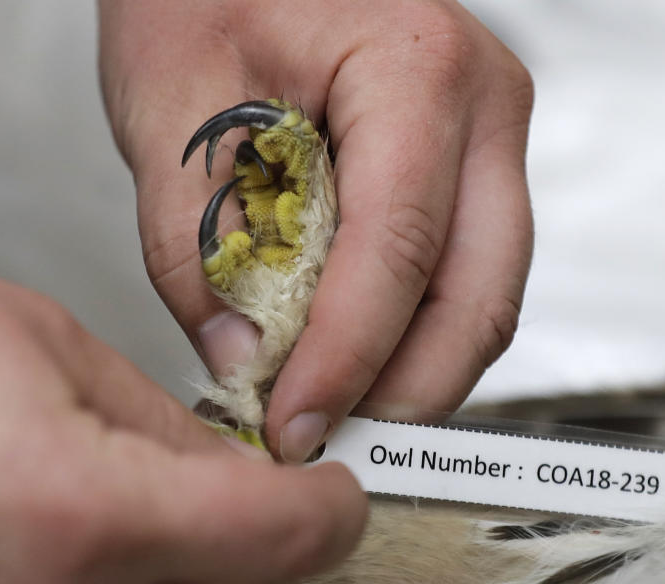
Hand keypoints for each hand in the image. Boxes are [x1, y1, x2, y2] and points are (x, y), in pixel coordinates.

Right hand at [0, 261, 364, 583]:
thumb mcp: (50, 347)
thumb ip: (164, 423)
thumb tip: (236, 467)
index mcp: (79, 513)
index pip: (274, 540)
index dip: (328, 513)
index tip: (338, 492)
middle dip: (257, 547)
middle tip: (241, 482)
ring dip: (185, 573)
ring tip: (147, 495)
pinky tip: (78, 531)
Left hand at [98, 0, 533, 461]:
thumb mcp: (171, 108)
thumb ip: (198, 246)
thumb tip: (245, 365)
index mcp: (417, 68)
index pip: (399, 248)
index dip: (347, 356)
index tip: (293, 423)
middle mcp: (485, 106)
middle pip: (480, 295)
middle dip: (405, 389)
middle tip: (326, 434)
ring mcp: (494, 142)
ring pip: (486, 298)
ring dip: (416, 370)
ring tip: (336, 403)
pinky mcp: (477, 172)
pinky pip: (468, 279)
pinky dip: (418, 333)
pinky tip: (360, 354)